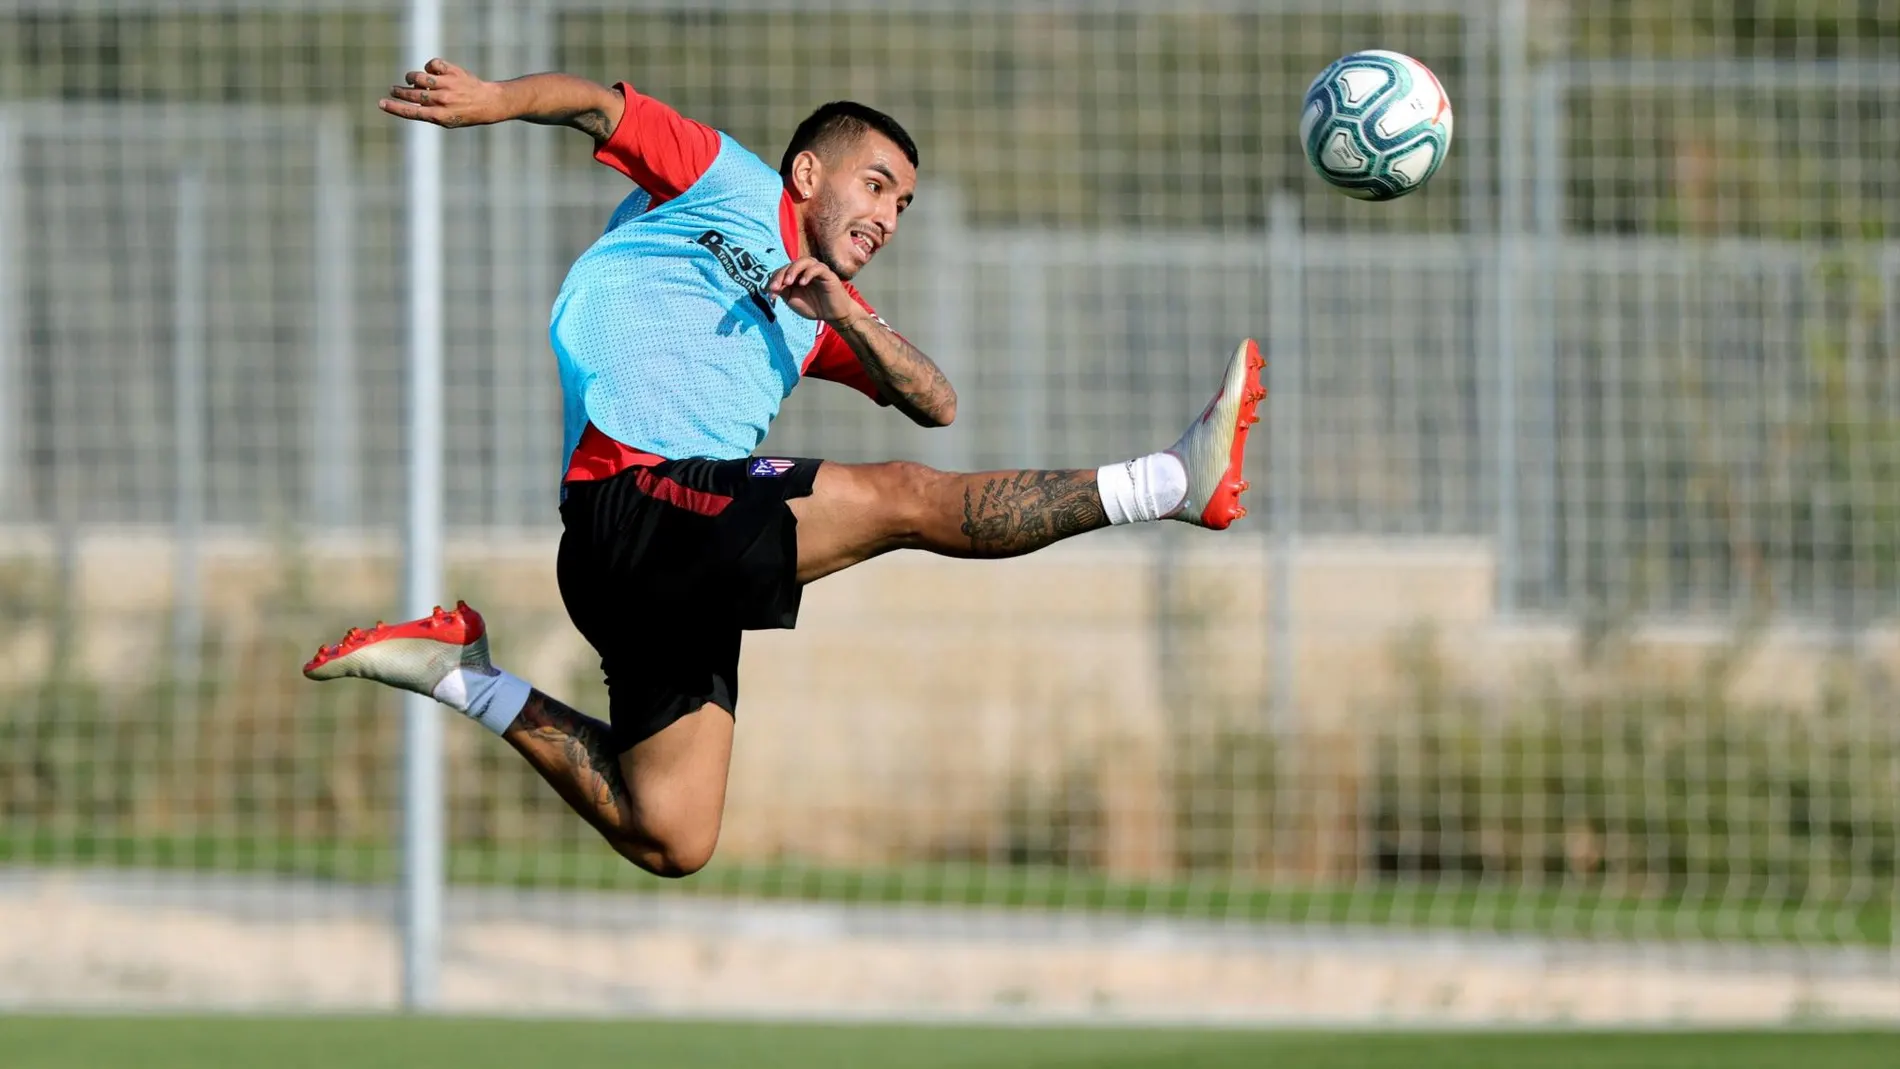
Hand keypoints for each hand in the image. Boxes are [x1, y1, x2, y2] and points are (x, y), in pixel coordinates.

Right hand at [379, 58, 507, 128]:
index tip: (381, 103)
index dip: (395, 107)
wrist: (488, 103)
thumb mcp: (446, 120)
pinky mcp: (454, 72)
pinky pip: (433, 64)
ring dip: (412, 78)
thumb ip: (427, 110)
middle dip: (399, 91)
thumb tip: (411, 91)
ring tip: (412, 80)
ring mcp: (449, 85)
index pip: (412, 112)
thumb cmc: (464, 113)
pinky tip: (431, 71)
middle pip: (412, 94)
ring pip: (419, 77)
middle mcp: (443, 101)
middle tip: (393, 89)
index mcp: (440, 116)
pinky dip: (429, 67)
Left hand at [764, 258, 861, 324]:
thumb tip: (770, 286)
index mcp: (796, 275)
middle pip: (790, 265)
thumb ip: (782, 291)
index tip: (770, 295)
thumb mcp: (793, 300)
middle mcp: (806, 269)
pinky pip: (817, 268)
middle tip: (775, 288)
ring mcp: (817, 270)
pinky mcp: (827, 274)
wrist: (833, 315)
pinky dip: (808, 273)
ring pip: (803, 261)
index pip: (782, 271)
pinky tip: (803, 283)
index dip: (774, 281)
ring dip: (793, 270)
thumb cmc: (814, 307)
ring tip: (788, 283)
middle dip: (780, 276)